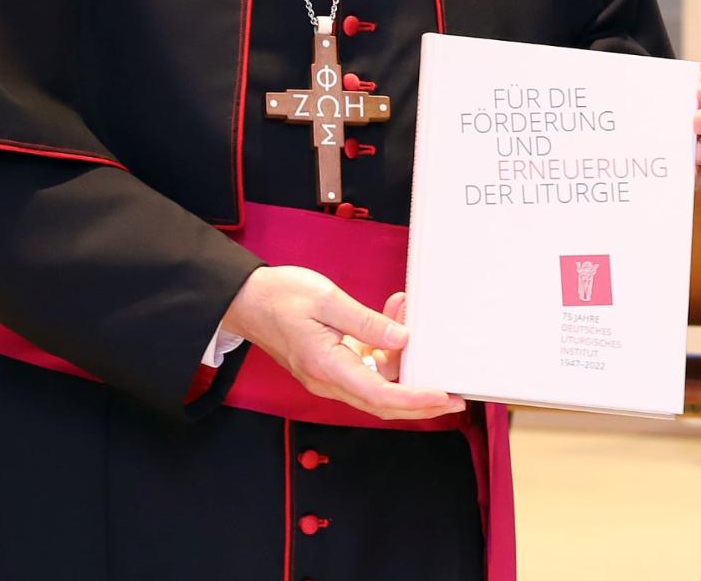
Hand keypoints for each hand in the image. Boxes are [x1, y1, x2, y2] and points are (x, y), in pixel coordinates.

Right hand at [220, 266, 465, 420]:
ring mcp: (329, 376)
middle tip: (455, 395)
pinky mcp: (331, 366)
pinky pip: (366, 368)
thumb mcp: (327, 301)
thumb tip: (401, 340)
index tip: (445, 396)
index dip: (417, 400)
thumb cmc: (278, 297)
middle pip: (384, 403)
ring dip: (402, 362)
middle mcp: (329, 381)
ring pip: (378, 384)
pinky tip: (391, 319)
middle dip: (422, 401)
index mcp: (328, 368)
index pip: (382, 397)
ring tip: (407, 317)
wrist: (245, 300)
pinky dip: (384, 350)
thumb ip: (366, 323)